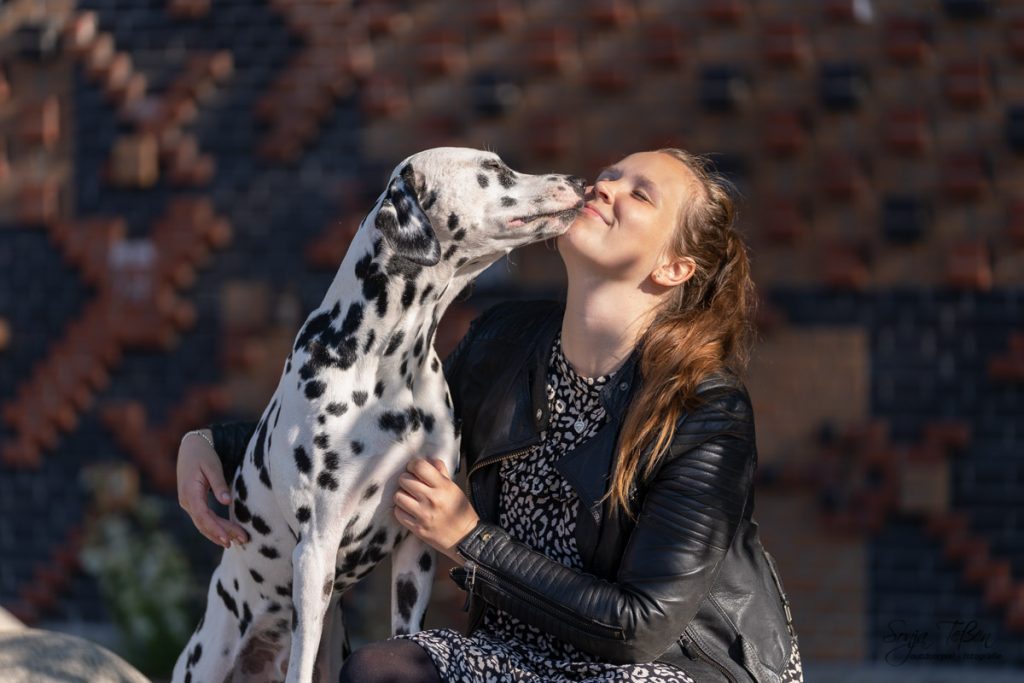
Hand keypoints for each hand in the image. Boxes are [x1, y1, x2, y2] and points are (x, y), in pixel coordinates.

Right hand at [176, 430, 249, 548]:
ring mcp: (188, 503)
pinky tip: (226, 534)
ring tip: (237, 542)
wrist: (192, 446)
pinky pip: (203, 519)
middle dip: (222, 533)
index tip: (228, 538)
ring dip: (219, 533)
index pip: (203, 516)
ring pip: (203, 523)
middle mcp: (186, 500)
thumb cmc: (203, 454)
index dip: (215, 528)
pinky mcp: (193, 502)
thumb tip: (226, 501)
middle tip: (242, 540)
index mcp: (189, 492)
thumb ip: (219, 483)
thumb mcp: (212, 466)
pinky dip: (214, 527)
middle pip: (204, 523)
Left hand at [393, 457, 478, 564]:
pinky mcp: (417, 528)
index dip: (413, 465)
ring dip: (402, 495)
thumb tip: (428, 460)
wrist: (465, 538)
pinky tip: (408, 509)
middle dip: (405, 480)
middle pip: (405, 480)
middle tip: (410, 484)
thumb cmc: (460, 511)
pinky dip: (401, 510)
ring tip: (409, 497)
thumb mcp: (454, 488)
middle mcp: (432, 499)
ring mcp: (423, 514)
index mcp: (443, 486)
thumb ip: (441, 472)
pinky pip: (398, 513)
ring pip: (398, 496)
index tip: (413, 469)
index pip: (419, 466)